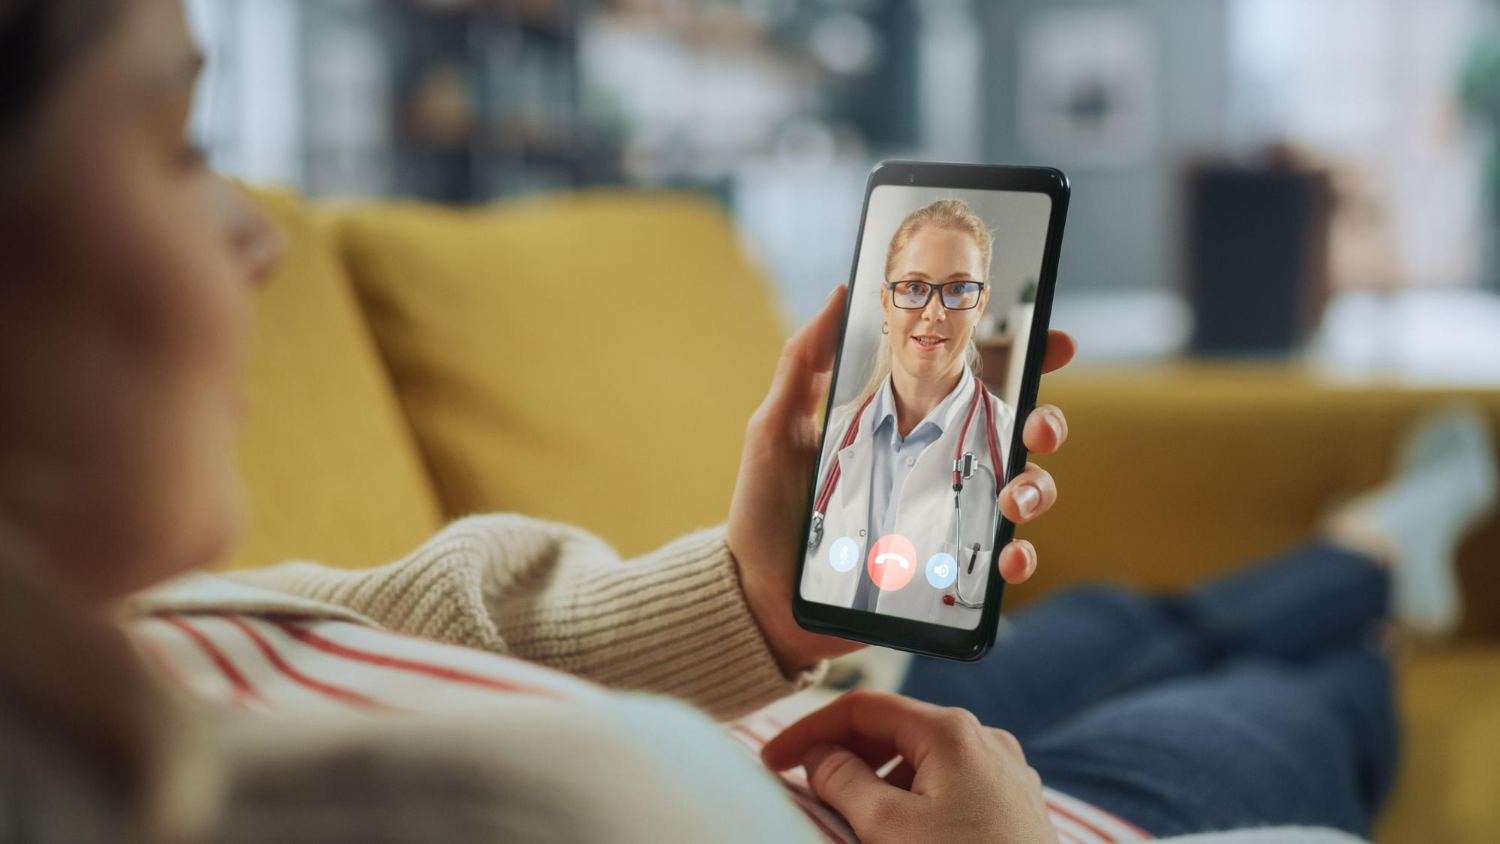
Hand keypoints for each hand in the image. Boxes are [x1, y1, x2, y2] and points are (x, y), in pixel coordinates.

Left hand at [727, 285, 1075, 669]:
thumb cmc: (765, 509)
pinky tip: (1008, 559)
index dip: (1024, 360)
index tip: (1054, 344)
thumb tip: (839, 295)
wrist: (756, 595)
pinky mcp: (945, 569)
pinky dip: (1018, 559)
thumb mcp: (777, 427)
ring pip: (1022, 494)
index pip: (974, 385)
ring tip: (1013, 502)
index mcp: (906, 425)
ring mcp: (945, 518)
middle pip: (1016, 436)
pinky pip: (999, 562)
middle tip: (1036, 430)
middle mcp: (936, 468)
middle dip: (1045, 425)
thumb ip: (804, 362)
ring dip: (1037, 490)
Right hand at [762, 690, 1058, 843]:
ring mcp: (1003, 775)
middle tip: (803, 785)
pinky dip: (912, 799)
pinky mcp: (1012, 808)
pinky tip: (895, 832)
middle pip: (895, 730)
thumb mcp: (887, 827)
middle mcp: (983, 741)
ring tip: (848, 815)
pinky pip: (950, 788)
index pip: (863, 708)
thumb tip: (820, 757)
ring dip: (878, 781)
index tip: (774, 759)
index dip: (810, 729)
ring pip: (922, 762)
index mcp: (951, 732)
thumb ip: (842, 781)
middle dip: (844, 754)